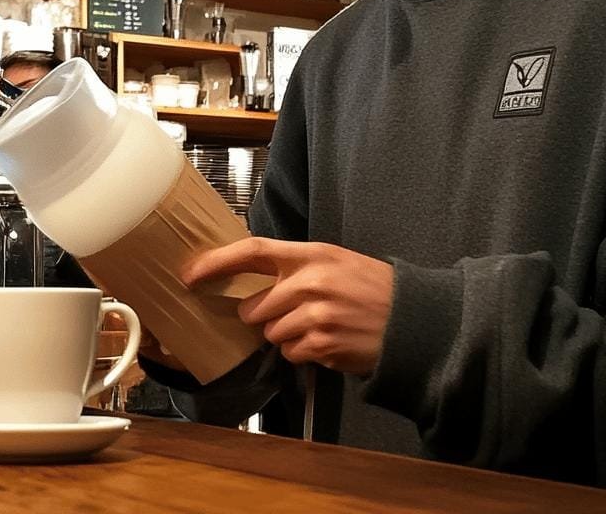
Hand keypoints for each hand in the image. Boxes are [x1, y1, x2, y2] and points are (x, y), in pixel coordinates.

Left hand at [181, 237, 394, 375]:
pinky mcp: (323, 343)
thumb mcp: (335, 262)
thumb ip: (295, 269)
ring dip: (288, 337)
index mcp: (312, 255)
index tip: (191, 273)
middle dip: (265, 317)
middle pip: (254, 307)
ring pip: (271, 334)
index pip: (252, 252)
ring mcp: (316, 314)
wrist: (414, 319)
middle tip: (296, 314)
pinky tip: (329, 342)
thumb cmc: (372, 290)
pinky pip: (291, 353)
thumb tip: (250, 286)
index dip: (216, 262)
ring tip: (321, 327)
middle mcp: (310, 281)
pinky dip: (304, 353)